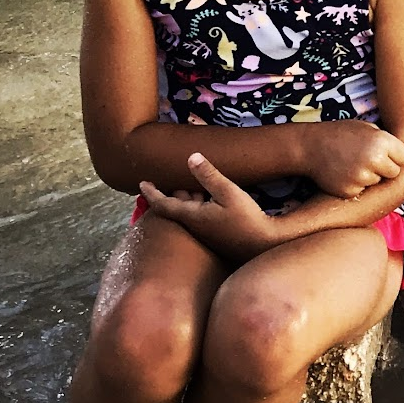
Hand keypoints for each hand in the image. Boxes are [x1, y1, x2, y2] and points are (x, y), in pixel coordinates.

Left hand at [139, 154, 274, 262]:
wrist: (262, 246)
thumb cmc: (246, 219)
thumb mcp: (229, 193)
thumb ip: (209, 175)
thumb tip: (192, 156)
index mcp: (191, 215)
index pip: (163, 204)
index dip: (151, 192)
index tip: (141, 182)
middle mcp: (194, 224)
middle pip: (175, 205)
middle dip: (169, 191)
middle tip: (162, 176)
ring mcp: (205, 230)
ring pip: (188, 210)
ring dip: (183, 196)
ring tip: (182, 182)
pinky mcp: (216, 232)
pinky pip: (198, 214)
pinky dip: (196, 202)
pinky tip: (205, 196)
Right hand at [310, 120, 403, 198]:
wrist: (310, 146)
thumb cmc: (342, 134)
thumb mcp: (367, 128)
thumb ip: (388, 141)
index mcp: (382, 141)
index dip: (397, 156)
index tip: (388, 154)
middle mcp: (375, 159)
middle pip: (394, 172)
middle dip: (385, 168)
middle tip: (367, 159)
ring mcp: (362, 176)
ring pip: (378, 182)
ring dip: (369, 176)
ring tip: (352, 164)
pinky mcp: (350, 190)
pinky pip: (362, 190)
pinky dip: (355, 185)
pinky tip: (344, 173)